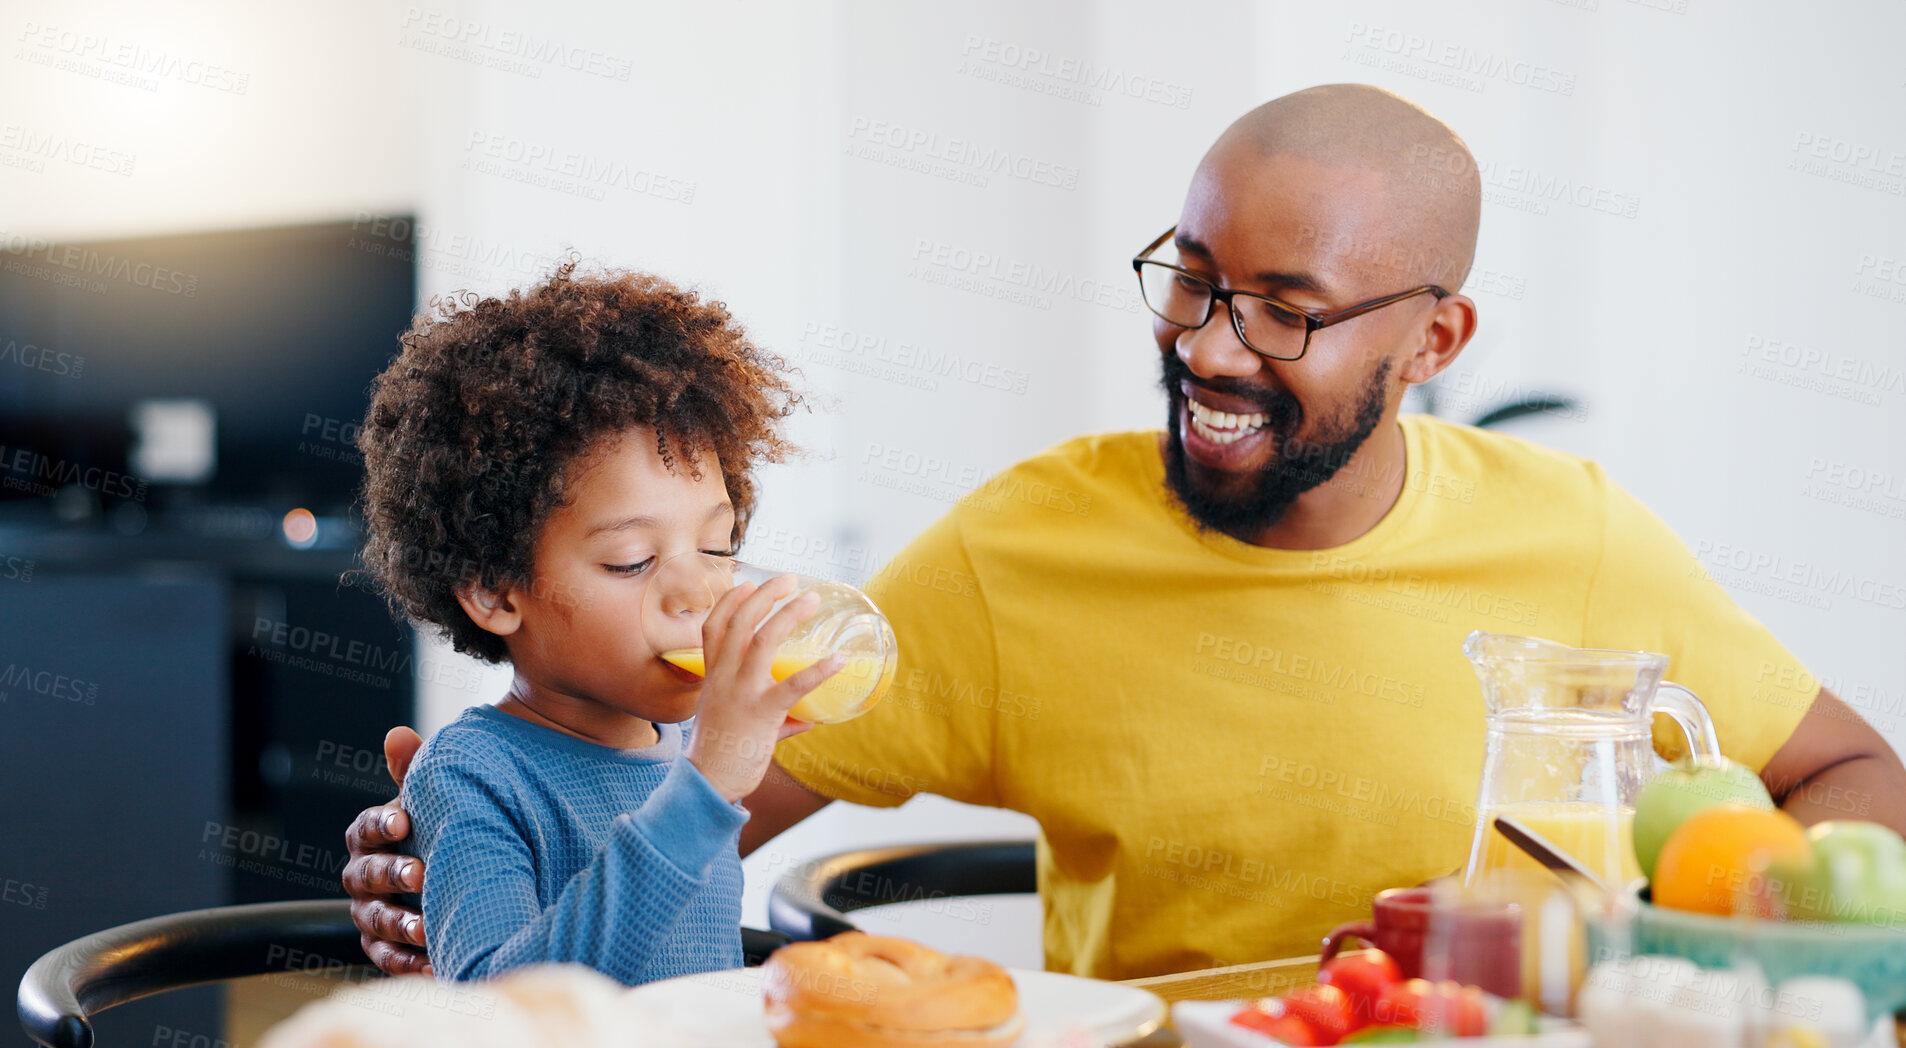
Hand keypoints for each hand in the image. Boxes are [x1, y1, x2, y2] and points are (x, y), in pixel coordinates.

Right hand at [342, 726, 431, 975]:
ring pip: (372, 920)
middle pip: (364, 876)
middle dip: (391, 875)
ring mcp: (369, 913)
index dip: (381, 823)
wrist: (457, 873)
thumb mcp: (433, 801)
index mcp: (370, 836)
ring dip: (398, 924)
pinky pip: (385, 958)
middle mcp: (361, 875)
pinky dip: (406, 962)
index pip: (364, 828)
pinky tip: (432, 961)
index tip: (405, 820)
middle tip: (421, 874)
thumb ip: (414, 774)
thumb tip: (397, 735)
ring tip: (426, 927)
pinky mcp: (381, 947)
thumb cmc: (440, 830)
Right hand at [685, 575, 842, 802]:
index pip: (713, 627)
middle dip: (766, 595)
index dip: (729, 601)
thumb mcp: (735, 724)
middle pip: (740, 623)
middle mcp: (723, 678)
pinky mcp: (761, 713)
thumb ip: (773, 716)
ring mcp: (740, 693)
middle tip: (791, 579)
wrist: (707, 784)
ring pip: (763, 640)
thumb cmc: (721, 754)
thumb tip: (806, 720)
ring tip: (811, 600)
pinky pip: (793, 686)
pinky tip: (839, 660)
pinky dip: (819, 671)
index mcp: (712, 677)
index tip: (747, 582)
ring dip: (789, 614)